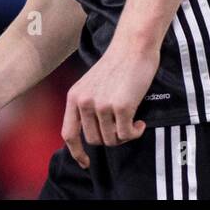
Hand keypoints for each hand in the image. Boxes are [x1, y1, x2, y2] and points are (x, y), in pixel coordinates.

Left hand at [61, 40, 157, 167]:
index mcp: (74, 97)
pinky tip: (141, 122)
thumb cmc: (117, 65)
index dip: (76, 152)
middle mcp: (84, 102)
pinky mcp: (120, 106)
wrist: (133, 46)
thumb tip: (92, 136)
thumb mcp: (91, 84)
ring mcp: (101, 105)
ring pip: (111, 140)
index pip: (68, 133)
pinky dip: (136, 132)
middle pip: (94, 140)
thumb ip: (86, 106)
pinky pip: (127, 134)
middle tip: (123, 126)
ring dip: (124, 135)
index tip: (85, 163)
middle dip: (110, 138)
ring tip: (132, 120)